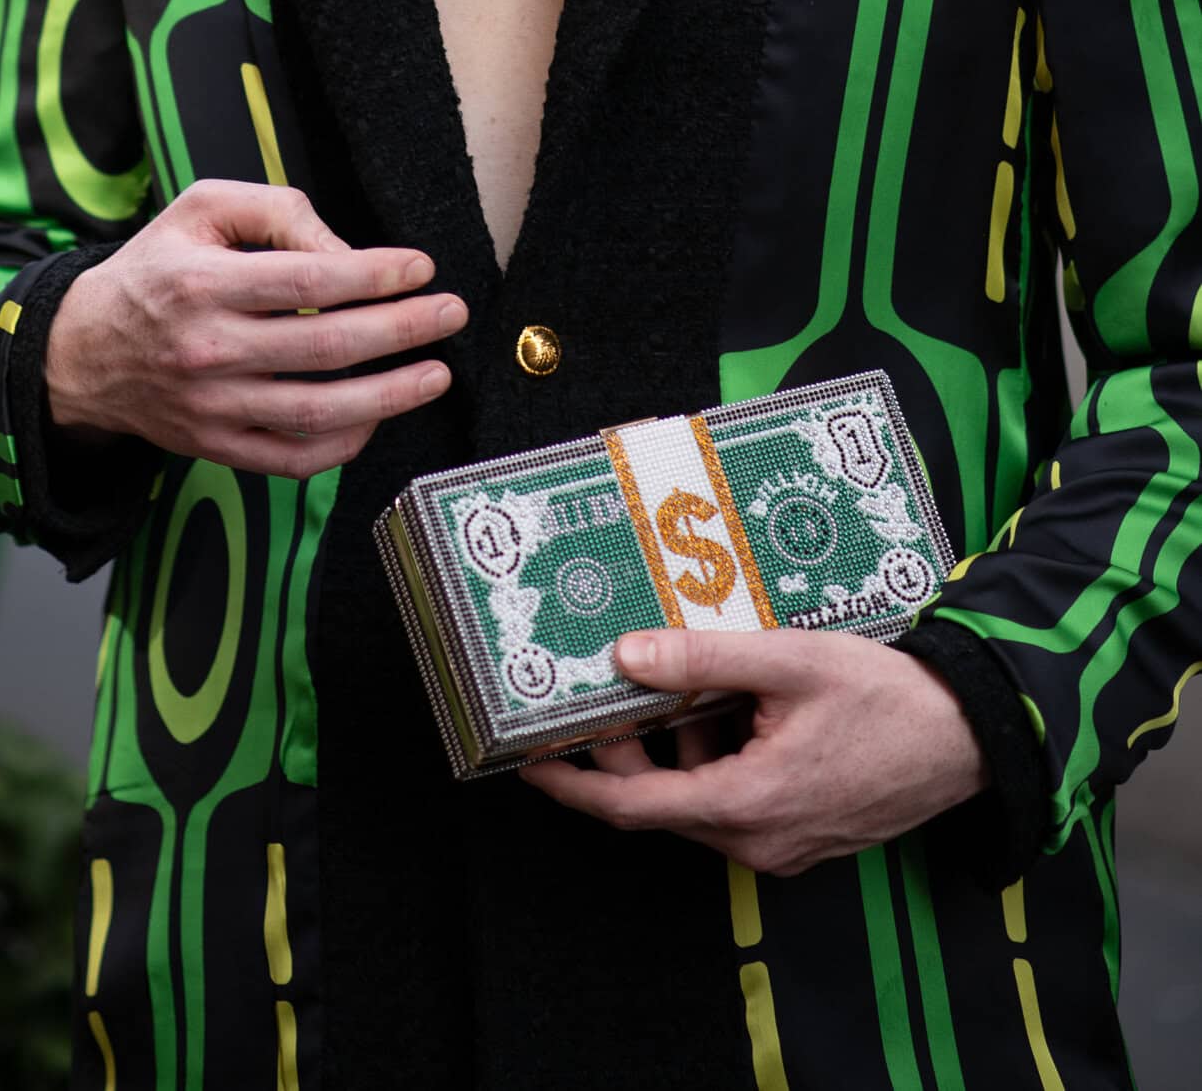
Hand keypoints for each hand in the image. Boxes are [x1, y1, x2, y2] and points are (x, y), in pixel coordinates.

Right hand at [44, 178, 466, 478]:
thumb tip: (347, 252)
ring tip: (437, 372)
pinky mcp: (216, 447)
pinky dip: (344, 445)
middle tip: (451, 312)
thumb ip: (277, 213)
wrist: (84, 350)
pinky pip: (292, 459)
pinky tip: (379, 417)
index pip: (307, 280)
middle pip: (325, 348)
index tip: (421, 267)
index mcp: (201, 284)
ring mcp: (212, 408)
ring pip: (317, 412)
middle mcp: (207, 351)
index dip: (375, 275)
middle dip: (402, 329)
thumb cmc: (157, 268)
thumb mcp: (202, 209)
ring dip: (391, 395)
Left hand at [517, 626, 989, 875]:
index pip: (634, 807)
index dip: (574, 785)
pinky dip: (715, 760)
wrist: (972, 736)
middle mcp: (758, 842)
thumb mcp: (789, 660)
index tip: (529, 763)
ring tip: (683, 684)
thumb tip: (627, 655)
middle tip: (605, 692)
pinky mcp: (802, 837)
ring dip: (677, 750)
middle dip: (625, 752)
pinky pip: (734, 803)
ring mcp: (783, 846)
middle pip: (661, 803)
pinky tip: (731, 707)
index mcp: (747, 805)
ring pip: (698, 801)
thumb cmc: (887, 696)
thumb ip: (703, 658)